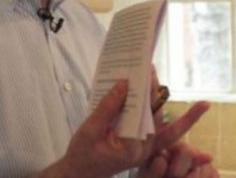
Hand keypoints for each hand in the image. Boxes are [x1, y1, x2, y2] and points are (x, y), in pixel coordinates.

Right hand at [52, 80, 208, 177]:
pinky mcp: (137, 141)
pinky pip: (144, 120)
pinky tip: (136, 89)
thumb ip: (108, 107)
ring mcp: (143, 145)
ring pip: (153, 117)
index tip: (149, 72)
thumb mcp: (91, 129)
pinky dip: (142, 104)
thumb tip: (124, 83)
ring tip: (145, 74)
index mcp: (135, 147)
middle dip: (155, 91)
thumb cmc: (82, 154)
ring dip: (150, 95)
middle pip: (157, 115)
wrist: (78, 173)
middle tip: (150, 68)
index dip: (150, 92)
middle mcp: (144, 147)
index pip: (148, 115)